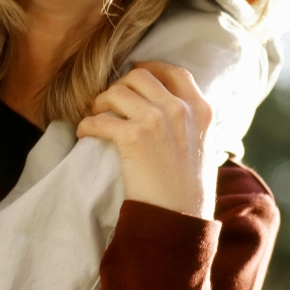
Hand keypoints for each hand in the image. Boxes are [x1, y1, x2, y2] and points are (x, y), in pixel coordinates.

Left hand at [77, 61, 217, 217]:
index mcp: (201, 110)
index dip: (152, 68)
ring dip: (101, 101)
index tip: (136, 71)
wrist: (180, 221)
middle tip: (111, 100)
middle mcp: (180, 109)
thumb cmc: (190, 191)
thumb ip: (190, 122)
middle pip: (140, 75)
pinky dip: (87, 124)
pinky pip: (100, 118)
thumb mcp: (204, 147)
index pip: (176, 72)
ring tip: (96, 113)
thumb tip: (168, 105)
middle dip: (121, 84)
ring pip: (117, 91)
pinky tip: (85, 131)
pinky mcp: (133, 137)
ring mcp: (156, 120)